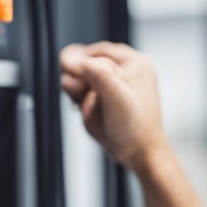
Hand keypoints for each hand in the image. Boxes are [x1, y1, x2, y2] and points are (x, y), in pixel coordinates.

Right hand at [60, 41, 168, 171]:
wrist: (139, 155)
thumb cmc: (135, 129)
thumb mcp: (114, 95)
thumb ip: (93, 72)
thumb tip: (70, 59)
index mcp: (136, 63)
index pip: (97, 52)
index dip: (80, 63)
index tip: (66, 71)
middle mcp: (128, 71)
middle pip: (90, 65)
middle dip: (80, 80)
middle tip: (76, 93)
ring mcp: (119, 86)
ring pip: (86, 80)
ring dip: (80, 92)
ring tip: (87, 107)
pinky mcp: (110, 100)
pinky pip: (88, 94)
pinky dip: (82, 101)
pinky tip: (87, 112)